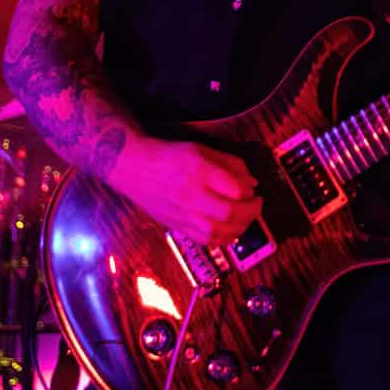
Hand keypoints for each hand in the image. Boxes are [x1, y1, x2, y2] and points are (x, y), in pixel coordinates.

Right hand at [106, 136, 260, 245]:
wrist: (133, 167)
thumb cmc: (170, 156)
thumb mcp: (202, 149)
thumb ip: (230, 164)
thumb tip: (252, 183)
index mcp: (198, 171)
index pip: (235, 189)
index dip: (250, 192)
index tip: (253, 189)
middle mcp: (190, 195)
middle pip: (229, 213)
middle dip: (251, 211)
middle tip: (256, 204)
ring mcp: (182, 214)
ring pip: (218, 231)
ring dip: (240, 228)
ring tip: (245, 218)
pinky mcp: (176, 226)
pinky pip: (205, 240)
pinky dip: (223, 238)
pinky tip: (230, 229)